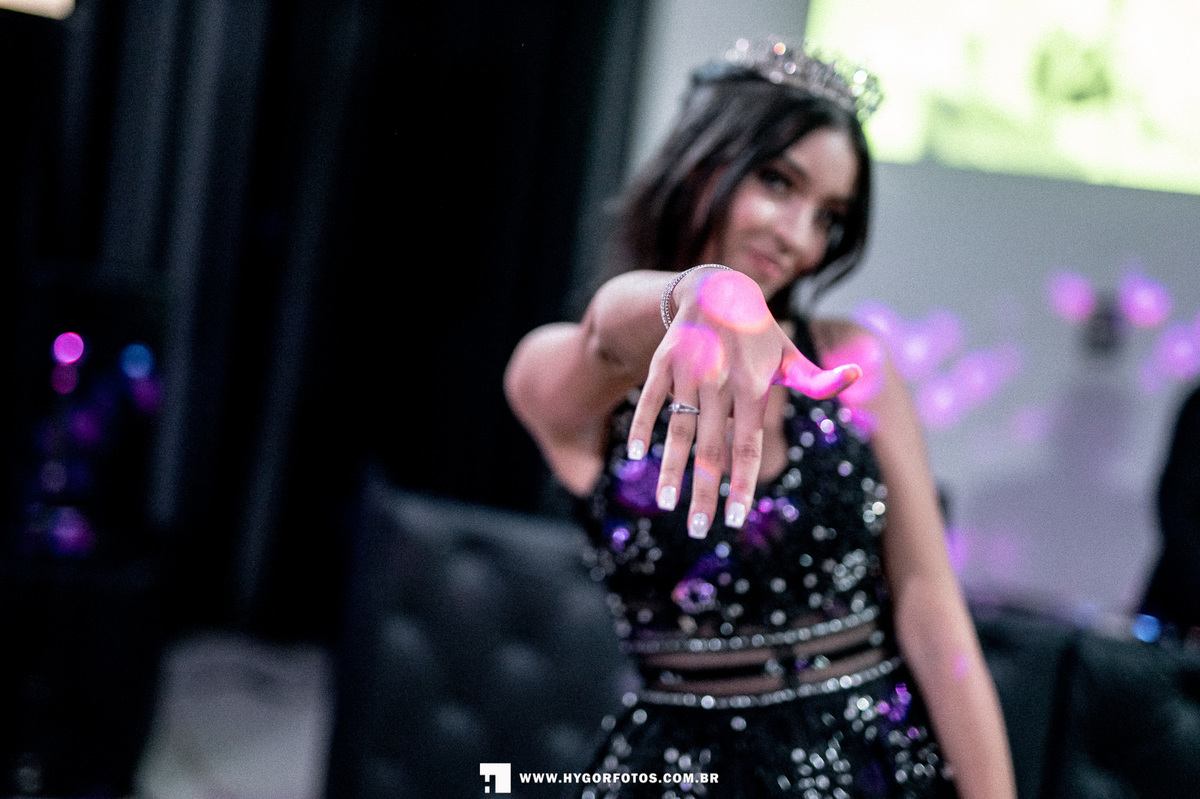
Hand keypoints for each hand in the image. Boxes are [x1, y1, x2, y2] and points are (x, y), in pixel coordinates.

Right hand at [626, 269, 859, 537]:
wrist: (717, 287)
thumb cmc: (759, 333)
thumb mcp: (789, 354)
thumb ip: (817, 378)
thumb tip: (858, 376)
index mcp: (753, 387)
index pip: (748, 446)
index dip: (742, 483)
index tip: (734, 519)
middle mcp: (720, 381)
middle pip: (712, 449)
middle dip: (704, 493)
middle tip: (697, 530)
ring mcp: (689, 371)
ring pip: (680, 429)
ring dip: (671, 468)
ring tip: (666, 504)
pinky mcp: (663, 362)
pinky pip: (649, 399)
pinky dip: (643, 425)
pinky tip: (636, 455)